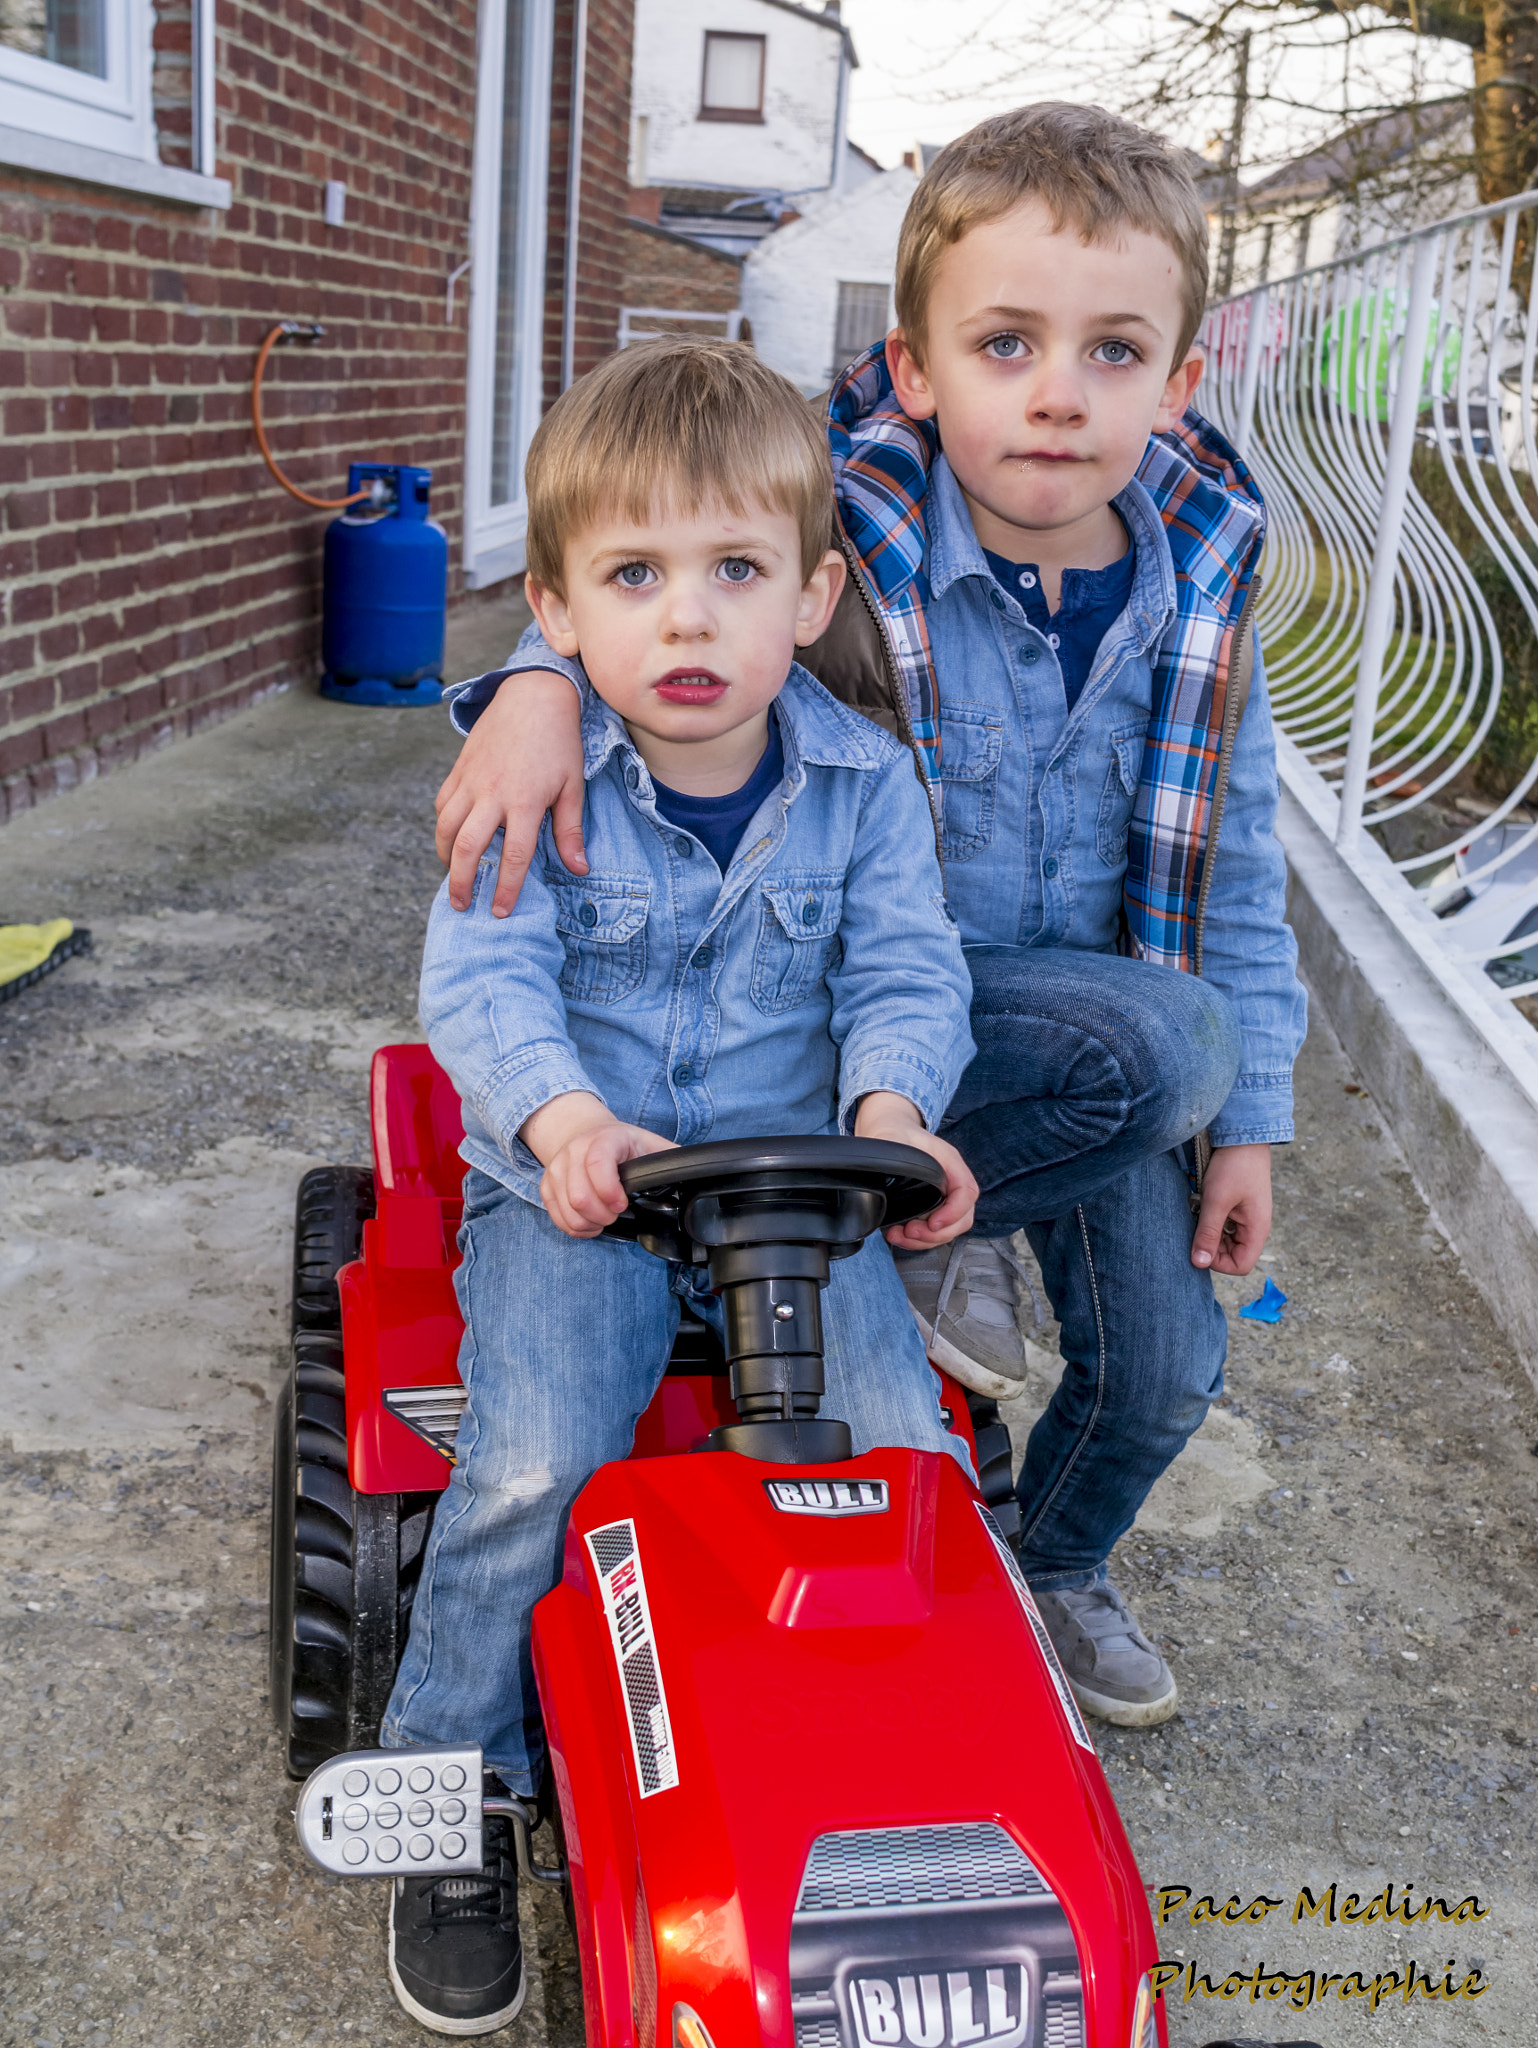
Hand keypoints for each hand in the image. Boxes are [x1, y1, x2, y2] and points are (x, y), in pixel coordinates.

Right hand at [434, 670, 587, 915]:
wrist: (533, 695)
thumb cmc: (559, 742)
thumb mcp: (572, 787)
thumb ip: (570, 831)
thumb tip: (579, 869)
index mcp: (524, 801)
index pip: (514, 857)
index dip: (505, 889)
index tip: (499, 912)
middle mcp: (492, 794)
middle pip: (467, 848)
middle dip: (460, 882)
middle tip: (461, 905)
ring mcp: (471, 780)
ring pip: (446, 827)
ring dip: (445, 857)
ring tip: (451, 877)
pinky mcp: (459, 769)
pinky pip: (443, 805)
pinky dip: (443, 827)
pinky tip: (450, 840)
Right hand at [522, 1093, 675, 1236]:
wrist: (584, 1132)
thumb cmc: (622, 1144)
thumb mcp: (649, 1144)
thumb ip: (671, 1160)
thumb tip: (699, 1174)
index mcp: (605, 1138)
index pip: (597, 1164)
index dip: (609, 1191)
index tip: (623, 1204)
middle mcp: (575, 1150)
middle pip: (579, 1196)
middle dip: (602, 1215)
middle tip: (616, 1213)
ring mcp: (558, 1167)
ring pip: (567, 1209)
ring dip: (589, 1223)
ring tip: (604, 1218)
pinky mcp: (547, 1184)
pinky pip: (556, 1216)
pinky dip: (575, 1227)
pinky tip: (590, 1222)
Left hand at [853, 1092, 977, 1249]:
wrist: (891, 1133)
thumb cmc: (896, 1134)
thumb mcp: (893, 1139)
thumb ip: (894, 1155)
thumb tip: (884, 1176)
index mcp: (950, 1162)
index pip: (967, 1191)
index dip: (953, 1212)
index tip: (933, 1223)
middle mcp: (952, 1181)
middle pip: (963, 1218)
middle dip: (937, 1233)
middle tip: (910, 1232)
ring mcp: (944, 1197)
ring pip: (949, 1230)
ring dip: (926, 1240)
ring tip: (900, 1235)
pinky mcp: (933, 1208)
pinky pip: (935, 1232)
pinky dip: (919, 1240)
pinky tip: (899, 1235)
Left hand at [1191, 1142, 1271, 1274]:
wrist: (1243, 1136)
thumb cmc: (1234, 1166)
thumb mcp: (1216, 1201)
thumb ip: (1208, 1233)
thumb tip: (1199, 1263)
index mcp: (1257, 1229)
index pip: (1240, 1266)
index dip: (1218, 1263)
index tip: (1199, 1246)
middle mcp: (1255, 1227)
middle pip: (1232, 1255)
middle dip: (1211, 1246)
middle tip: (1195, 1226)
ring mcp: (1247, 1217)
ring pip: (1226, 1240)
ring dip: (1209, 1232)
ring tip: (1199, 1212)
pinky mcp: (1238, 1207)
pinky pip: (1224, 1225)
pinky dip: (1211, 1220)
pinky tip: (1202, 1205)